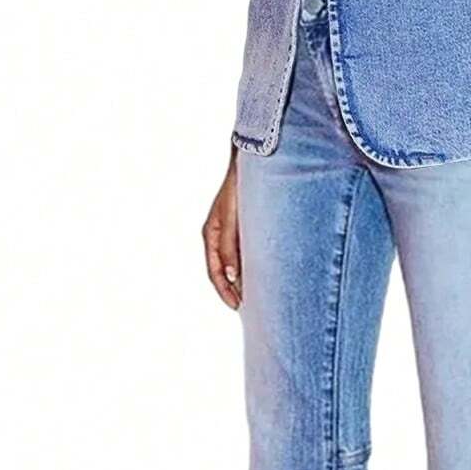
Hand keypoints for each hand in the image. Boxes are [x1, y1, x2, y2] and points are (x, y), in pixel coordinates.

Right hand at [203, 154, 241, 309]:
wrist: (250, 162)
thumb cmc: (239, 187)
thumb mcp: (232, 218)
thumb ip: (230, 246)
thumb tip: (232, 276)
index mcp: (210, 234)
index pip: (215, 272)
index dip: (225, 291)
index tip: (238, 306)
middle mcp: (217, 235)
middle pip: (222, 271)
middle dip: (232, 290)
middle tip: (247, 307)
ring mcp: (228, 231)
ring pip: (232, 263)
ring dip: (240, 279)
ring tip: (255, 295)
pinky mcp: (240, 226)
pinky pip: (241, 252)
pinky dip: (247, 266)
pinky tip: (260, 272)